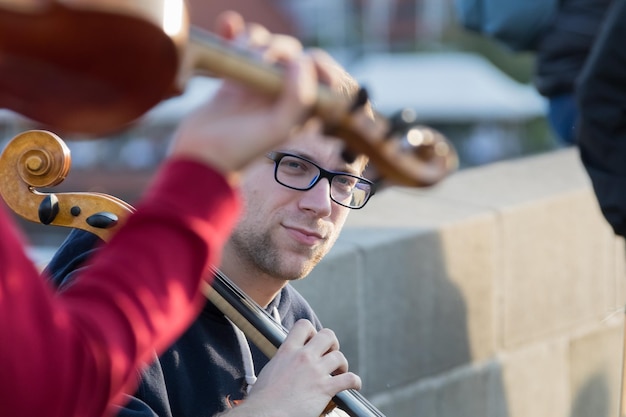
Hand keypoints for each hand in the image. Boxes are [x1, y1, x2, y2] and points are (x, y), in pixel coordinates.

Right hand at [168, 11, 316, 183]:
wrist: (201, 155)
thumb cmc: (242, 147)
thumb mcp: (279, 127)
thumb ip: (298, 96)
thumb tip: (302, 60)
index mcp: (300, 108)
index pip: (318, 74)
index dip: (313, 62)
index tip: (299, 62)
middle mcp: (281, 96)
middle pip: (291, 54)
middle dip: (278, 49)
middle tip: (259, 60)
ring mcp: (257, 86)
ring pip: (265, 46)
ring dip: (255, 40)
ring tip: (241, 56)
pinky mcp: (233, 80)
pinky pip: (241, 47)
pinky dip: (236, 34)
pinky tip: (228, 30)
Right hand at [224, 319, 360, 416]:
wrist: (265, 414)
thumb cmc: (262, 399)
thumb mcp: (270, 369)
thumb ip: (282, 361)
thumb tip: (286, 364)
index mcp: (287, 351)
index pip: (304, 326)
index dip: (312, 332)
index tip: (313, 342)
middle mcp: (303, 357)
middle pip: (328, 335)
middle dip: (332, 344)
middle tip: (330, 355)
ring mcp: (315, 372)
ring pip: (339, 357)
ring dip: (342, 364)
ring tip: (338, 373)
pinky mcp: (325, 388)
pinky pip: (349, 379)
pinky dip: (354, 381)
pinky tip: (353, 385)